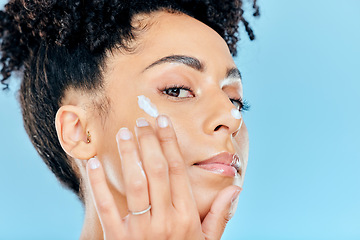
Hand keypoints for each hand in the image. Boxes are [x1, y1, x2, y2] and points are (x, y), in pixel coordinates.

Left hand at [86, 115, 240, 239]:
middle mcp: (166, 220)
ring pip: (135, 183)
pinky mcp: (117, 237)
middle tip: (141, 121)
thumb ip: (219, 215)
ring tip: (124, 133)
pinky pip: (106, 206)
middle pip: (157, 170)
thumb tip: (235, 188)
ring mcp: (140, 230)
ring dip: (129, 155)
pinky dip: (98, 183)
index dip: (169, 142)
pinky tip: (93, 162)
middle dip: (149, 141)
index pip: (177, 170)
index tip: (163, 122)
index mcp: (187, 217)